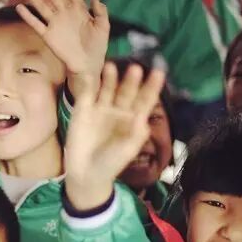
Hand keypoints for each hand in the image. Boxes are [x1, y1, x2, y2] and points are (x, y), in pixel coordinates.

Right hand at [15, 0, 108, 99]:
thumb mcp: (104, 26)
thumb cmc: (97, 47)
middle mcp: (64, 14)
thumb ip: (101, 11)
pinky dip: (28, 17)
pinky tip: (19, 8)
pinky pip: (37, 25)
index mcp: (78, 9)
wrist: (89, 66)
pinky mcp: (49, 37)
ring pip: (41, 5)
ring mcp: (55, 24)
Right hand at [64, 63, 164, 209]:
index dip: (151, 87)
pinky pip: (86, 95)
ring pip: (107, 89)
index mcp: (133, 120)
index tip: (159, 73)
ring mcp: (100, 109)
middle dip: (131, 81)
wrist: (86, 174)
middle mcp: (118, 111)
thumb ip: (136, 135)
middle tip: (135, 69)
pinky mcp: (83, 111)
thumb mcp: (127, 152)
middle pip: (127, 91)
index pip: (145, 100)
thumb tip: (141, 116)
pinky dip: (87, 84)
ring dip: (110, 78)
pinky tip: (89, 74)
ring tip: (112, 67)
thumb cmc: (111, 164)